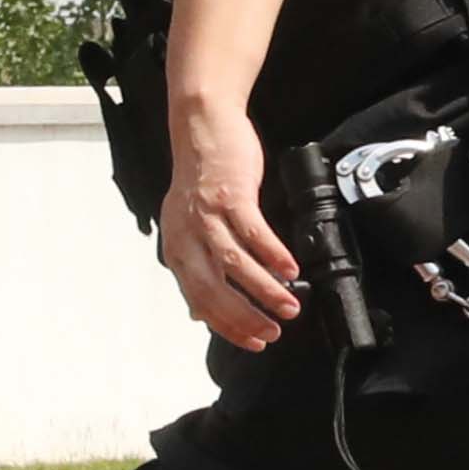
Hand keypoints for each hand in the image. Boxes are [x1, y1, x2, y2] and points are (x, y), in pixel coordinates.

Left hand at [154, 132, 301, 352]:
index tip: (253, 342)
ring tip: (290, 306)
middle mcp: (187, 236)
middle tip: (274, 333)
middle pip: (214, 290)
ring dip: (265, 291)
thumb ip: (196, 267)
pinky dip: (273, 254)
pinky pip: (253, 232)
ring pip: (235, 265)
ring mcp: (207, 216)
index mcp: (177, 249)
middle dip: (245, 317)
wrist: (203, 127)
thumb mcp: (189, 227)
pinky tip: (291, 270)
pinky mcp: (230, 195)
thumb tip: (199, 314)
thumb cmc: (202, 179)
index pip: (199, 301)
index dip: (227, 326)